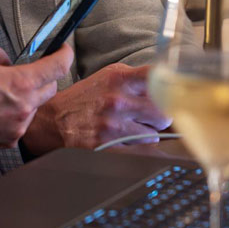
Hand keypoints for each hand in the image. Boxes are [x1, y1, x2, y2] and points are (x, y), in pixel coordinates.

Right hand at [0, 44, 72, 160]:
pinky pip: (20, 122)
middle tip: (26, 70)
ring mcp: (17, 127)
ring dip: (26, 97)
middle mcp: (24, 108)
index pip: (57, 67)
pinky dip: (13, 113)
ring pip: (34, 107)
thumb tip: (6, 62)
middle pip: (50, 89)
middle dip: (43, 77)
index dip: (64, 55)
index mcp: (20, 84)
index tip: (63, 50)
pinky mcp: (9, 141)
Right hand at [20, 63, 171, 154]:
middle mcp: (117, 98)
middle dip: (159, 117)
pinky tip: (122, 141)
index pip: (158, 77)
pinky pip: (140, 150)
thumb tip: (168, 88)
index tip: (175, 92)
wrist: (52, 120)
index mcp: (119, 77)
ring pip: (154, 135)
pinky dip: (136, 148)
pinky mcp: (108, 144)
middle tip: (146, 117)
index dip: (172, 86)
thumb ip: (136, 80)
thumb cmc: (83, 99)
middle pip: (164, 112)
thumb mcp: (107, 78)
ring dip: (146, 135)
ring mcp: (113, 123)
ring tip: (128, 129)